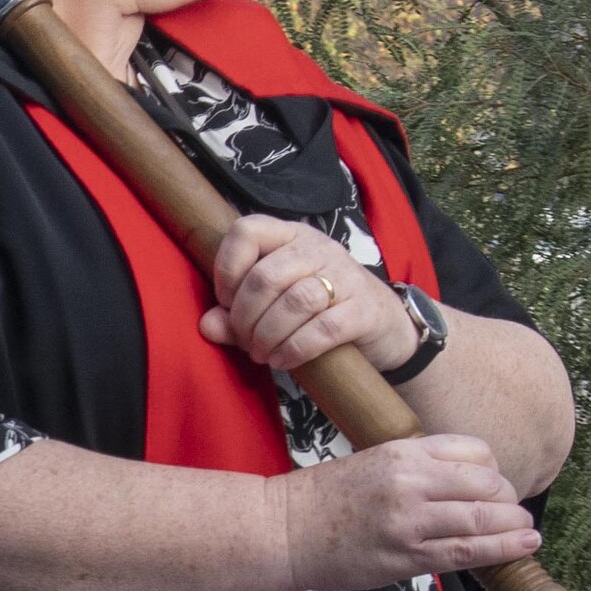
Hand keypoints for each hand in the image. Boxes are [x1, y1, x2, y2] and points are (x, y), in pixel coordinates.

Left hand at [200, 215, 421, 375]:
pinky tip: (283, 360)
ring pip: (295, 302)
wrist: (384, 326)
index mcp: (290, 237)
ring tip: (262, 353)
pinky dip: (295, 349)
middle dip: (245, 317)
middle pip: (266, 276)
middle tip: (245, 340)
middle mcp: (318, 249)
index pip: (246, 231)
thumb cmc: (317, 311)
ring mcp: (346, 276)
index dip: (226, 269)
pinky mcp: (364, 310)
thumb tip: (207, 326)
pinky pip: (323, 329)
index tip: (224, 302)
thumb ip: (234, 316)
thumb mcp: (272, 307)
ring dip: (268, 335)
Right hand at [279, 435, 538, 588]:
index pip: (475, 451)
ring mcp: (409, 521)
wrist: (283, 530)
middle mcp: (410, 482)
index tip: (493, 485)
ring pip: (484, 519)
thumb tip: (469, 482)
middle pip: (488, 484)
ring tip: (526, 531)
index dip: (494, 470)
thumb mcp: (373, 461)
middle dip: (509, 500)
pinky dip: (503, 549)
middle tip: (512, 512)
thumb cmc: (324, 498)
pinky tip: (524, 545)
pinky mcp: (406, 557)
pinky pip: (467, 552)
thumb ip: (419, 467)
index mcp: (402, 451)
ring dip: (514, 526)